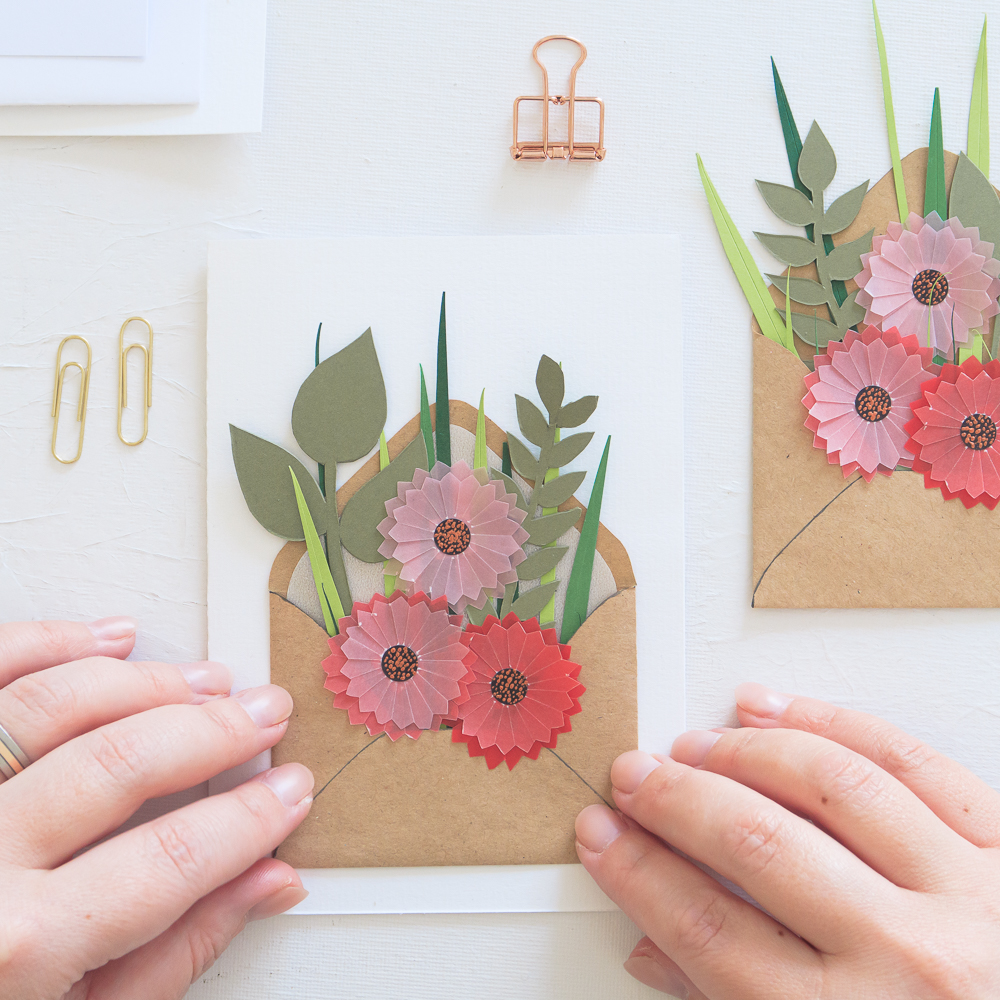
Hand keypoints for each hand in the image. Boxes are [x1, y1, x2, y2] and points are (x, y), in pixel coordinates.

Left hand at [0, 618, 313, 999]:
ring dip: (147, 682)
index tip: (290, 790)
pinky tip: (110, 640)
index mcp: (18, 949)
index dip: (248, 819)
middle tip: (265, 715)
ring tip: (207, 680)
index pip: (169, 861)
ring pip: (54, 706)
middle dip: (213, 731)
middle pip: (118, 765)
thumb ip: (179, 952)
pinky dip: (48, 642)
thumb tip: (269, 879)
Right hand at [575, 684, 999, 998]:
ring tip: (696, 743)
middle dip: (675, 800)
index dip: (638, 871)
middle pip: (756, 845)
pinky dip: (836, 722)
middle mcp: (909, 961)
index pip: (708, 929)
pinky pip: (913, 762)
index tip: (603, 833)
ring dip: (747, 753)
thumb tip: (652, 944)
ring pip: (830, 785)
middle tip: (635, 776)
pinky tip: (780, 711)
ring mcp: (969, 898)